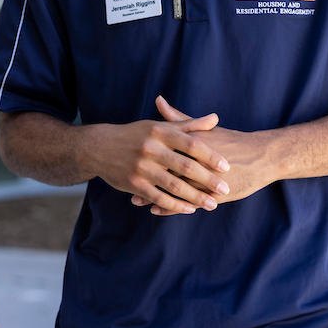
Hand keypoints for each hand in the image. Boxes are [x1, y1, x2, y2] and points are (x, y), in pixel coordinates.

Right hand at [80, 97, 230, 214]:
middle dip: (207, 180)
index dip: (210, 156)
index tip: (227, 166)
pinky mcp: (134, 184)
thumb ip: (188, 124)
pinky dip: (175, 205)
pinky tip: (189, 210)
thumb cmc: (136, 135)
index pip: (191, 144)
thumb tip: (215, 118)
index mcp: (159, 132)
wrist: (100, 147)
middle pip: (185, 166)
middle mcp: (150, 148)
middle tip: (225, 189)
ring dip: (195, 197)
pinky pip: (158, 197)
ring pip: (173, 185)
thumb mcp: (159, 126)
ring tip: (212, 205)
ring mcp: (141, 168)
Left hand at [130, 97, 277, 215]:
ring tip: (135, 199)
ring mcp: (207, 180)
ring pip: (176, 190)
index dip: (146, 155)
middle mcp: (200, 162)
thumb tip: (159, 101)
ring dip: (155, 195)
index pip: (166, 150)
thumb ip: (179, 119)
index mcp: (194, 144)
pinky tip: (157, 209)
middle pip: (167, 170)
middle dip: (147, 177)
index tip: (128, 156)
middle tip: (127, 179)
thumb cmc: (231, 140)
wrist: (262, 157)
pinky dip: (172, 207)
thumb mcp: (205, 129)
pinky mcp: (215, 195)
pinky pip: (189, 203)